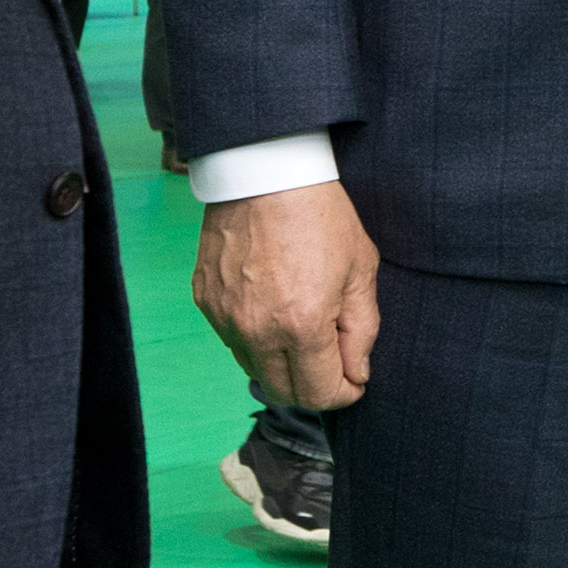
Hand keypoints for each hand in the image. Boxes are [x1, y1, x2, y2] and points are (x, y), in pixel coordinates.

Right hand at [196, 179, 381, 411]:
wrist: (264, 173)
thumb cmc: (320, 215)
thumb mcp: (360, 269)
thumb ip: (363, 330)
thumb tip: (357, 373)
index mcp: (302, 325)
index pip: (319, 394)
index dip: (343, 394)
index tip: (354, 381)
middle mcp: (257, 330)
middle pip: (283, 392)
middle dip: (312, 387)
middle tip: (331, 362)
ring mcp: (225, 318)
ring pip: (254, 369)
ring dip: (282, 363)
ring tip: (303, 327)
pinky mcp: (205, 302)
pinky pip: (233, 340)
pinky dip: (256, 338)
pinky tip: (273, 306)